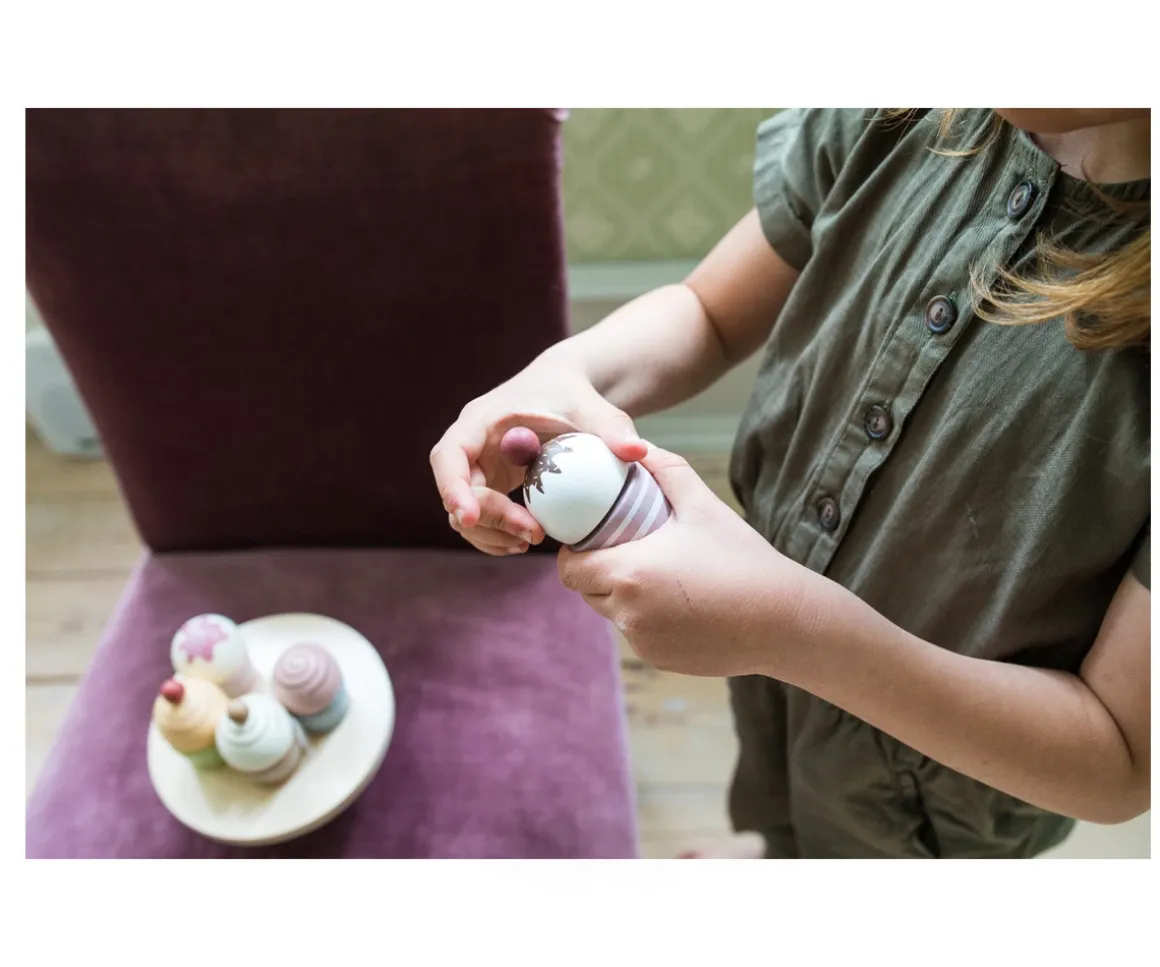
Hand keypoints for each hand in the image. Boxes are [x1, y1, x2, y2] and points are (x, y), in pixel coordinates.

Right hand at [430, 356, 648, 555]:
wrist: (567, 392)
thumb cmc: (574, 394)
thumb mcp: (593, 407)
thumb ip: (612, 428)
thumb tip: (637, 452)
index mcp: (482, 419)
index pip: (449, 455)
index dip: (452, 487)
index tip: (470, 516)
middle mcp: (471, 445)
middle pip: (457, 491)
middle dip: (487, 519)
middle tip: (530, 535)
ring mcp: (479, 467)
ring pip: (465, 512)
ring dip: (491, 534)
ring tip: (530, 541)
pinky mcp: (491, 485)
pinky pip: (482, 518)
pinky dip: (498, 535)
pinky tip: (526, 541)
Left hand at [557, 446, 814, 676]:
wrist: (783, 621)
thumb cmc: (743, 560)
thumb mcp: (702, 505)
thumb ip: (665, 469)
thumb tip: (639, 446)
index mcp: (629, 574)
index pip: (570, 568)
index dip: (575, 551)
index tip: (593, 536)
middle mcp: (628, 614)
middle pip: (586, 591)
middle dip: (597, 570)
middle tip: (625, 548)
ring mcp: (643, 642)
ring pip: (612, 613)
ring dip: (622, 595)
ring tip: (657, 573)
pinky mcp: (658, 659)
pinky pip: (637, 634)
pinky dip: (647, 618)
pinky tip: (680, 602)